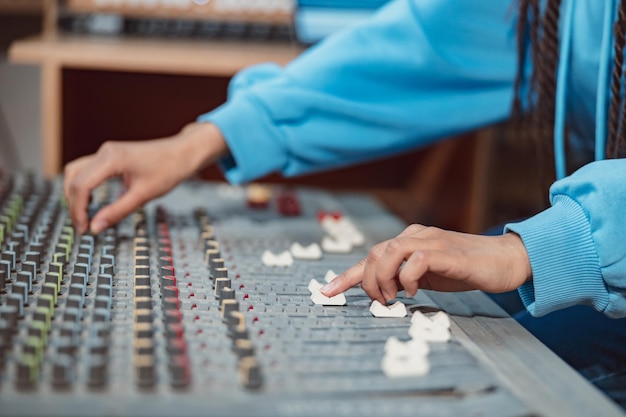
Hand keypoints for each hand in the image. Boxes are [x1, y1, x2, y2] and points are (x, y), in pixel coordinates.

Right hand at [64, 122, 227, 234]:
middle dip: (74, 204)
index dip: (78, 210)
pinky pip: (87, 170)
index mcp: (111, 159)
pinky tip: (92, 202)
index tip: (84, 229)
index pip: (81, 186)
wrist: (183, 153)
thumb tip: (95, 228)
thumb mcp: (143, 196)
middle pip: (74, 179)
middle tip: (82, 226)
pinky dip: (84, 186)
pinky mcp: (110, 155)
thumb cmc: (168, 170)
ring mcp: (106, 151)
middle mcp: (104, 152)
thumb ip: (117, 212)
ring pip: (76, 172)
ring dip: (75, 194)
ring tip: (84, 216)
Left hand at [321, 224, 531, 302]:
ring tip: (392, 297)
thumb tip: (380, 293)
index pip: (371, 256)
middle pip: (375, 252)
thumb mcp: (427, 276)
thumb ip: (404, 279)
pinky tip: (415, 291)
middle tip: (379, 301)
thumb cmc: (465, 269)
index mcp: (409, 241)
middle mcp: (416, 236)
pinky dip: (408, 277)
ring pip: (390, 251)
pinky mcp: (447, 252)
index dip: (347, 275)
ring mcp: (432, 241)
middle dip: (368, 281)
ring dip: (384, 278)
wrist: (504, 261)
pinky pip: (417, 259)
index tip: (327, 292)